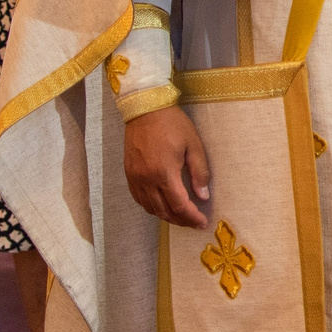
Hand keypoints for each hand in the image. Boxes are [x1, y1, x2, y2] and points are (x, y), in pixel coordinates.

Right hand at [125, 106, 211, 227]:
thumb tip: (203, 196)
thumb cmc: (172, 124)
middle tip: (194, 222)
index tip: (202, 223)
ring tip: (181, 216)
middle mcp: (147, 179)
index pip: (179, 205)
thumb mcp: (193, 145)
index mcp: (164, 173)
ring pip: (150, 208)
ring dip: (166, 216)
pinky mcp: (129, 173)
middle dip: (181, 220)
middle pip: (164, 211)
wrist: (145, 109)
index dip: (191, 218)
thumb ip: (199, 173)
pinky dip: (151, 207)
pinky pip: (139, 199)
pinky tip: (162, 206)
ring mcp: (135, 177)